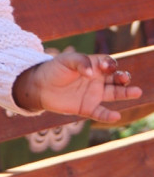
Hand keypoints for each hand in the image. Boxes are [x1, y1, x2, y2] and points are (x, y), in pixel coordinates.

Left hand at [13, 49, 141, 122]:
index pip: (108, 63)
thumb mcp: (65, 60)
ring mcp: (94, 94)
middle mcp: (97, 80)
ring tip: (137, 92)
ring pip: (115, 94)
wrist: (39, 86)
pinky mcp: (87, 108)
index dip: (110, 64)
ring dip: (126, 93)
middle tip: (123, 78)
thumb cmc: (54, 69)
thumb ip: (80, 62)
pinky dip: (108, 115)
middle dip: (123, 77)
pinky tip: (115, 116)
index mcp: (93, 66)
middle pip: (117, 78)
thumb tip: (92, 72)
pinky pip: (101, 113)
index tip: (105, 66)